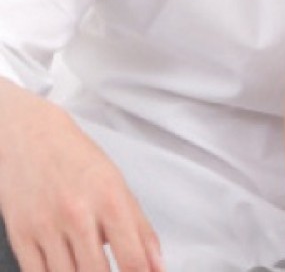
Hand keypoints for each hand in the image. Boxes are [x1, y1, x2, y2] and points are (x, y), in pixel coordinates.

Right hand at [0, 81, 162, 271]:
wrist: (28, 134)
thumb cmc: (77, 158)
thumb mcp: (119, 186)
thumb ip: (141, 228)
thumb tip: (157, 265)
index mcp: (110, 200)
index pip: (132, 259)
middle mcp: (78, 214)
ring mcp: (46, 226)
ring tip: (90, 269)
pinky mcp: (20, 234)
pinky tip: (66, 271)